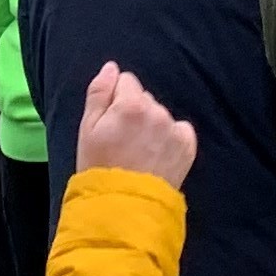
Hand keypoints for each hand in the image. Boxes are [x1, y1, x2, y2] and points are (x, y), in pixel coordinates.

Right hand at [75, 63, 194, 189]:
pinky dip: (171, 138)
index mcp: (131, 104)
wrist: (124, 207)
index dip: (115, 101)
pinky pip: (180, 130)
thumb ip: (98, 92)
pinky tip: (157, 155)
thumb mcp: (87, 129)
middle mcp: (157, 112)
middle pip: (145, 98)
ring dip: (152, 125)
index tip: (111, 123)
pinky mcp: (188, 147)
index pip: (126, 81)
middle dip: (135, 112)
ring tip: (139, 152)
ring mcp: (174, 130)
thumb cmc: (99, 168)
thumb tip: (112, 67)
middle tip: (123, 140)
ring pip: (160, 114)